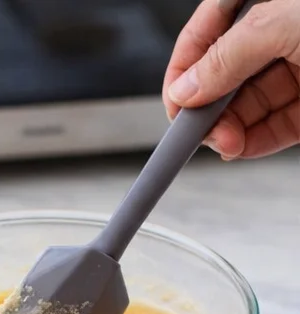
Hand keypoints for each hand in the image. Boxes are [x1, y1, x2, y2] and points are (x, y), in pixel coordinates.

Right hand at [165, 0, 299, 158]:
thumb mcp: (281, 23)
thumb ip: (229, 54)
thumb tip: (186, 89)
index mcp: (261, 2)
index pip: (205, 33)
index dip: (184, 71)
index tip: (175, 107)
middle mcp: (276, 34)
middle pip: (223, 76)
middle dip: (208, 110)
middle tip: (203, 130)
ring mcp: (294, 66)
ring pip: (247, 106)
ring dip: (229, 131)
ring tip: (227, 142)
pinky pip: (275, 126)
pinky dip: (256, 142)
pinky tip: (243, 148)